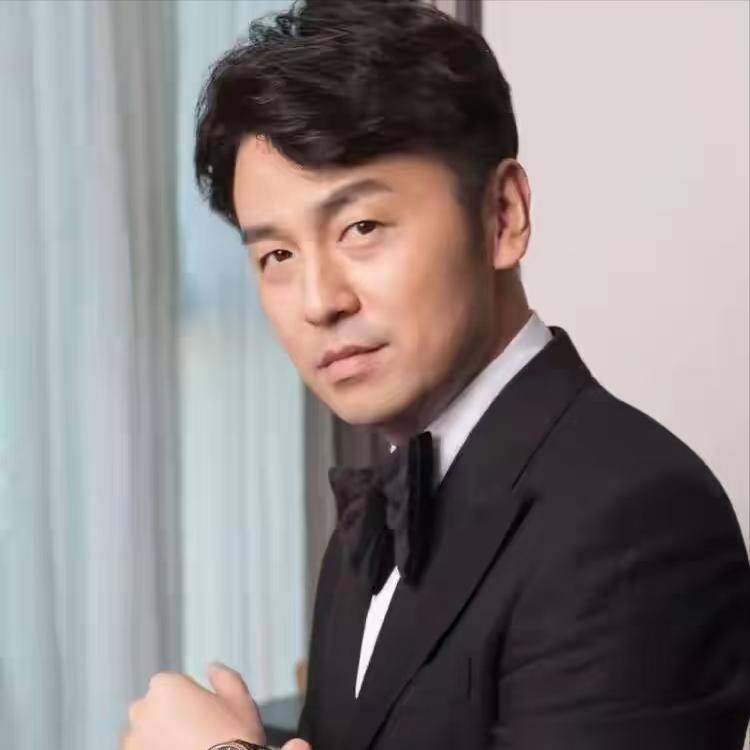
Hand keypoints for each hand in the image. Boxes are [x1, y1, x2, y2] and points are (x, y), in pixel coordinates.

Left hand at [122, 662, 266, 749]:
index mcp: (165, 686)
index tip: (202, 712)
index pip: (171, 684)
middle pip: (153, 707)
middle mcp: (142, 710)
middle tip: (194, 732)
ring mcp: (133, 741)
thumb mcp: (239, 698)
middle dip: (168, 716)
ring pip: (144, 735)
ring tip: (185, 748)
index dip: (189, 697)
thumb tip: (212, 668)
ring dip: (158, 738)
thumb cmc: (231, 737)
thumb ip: (223, 676)